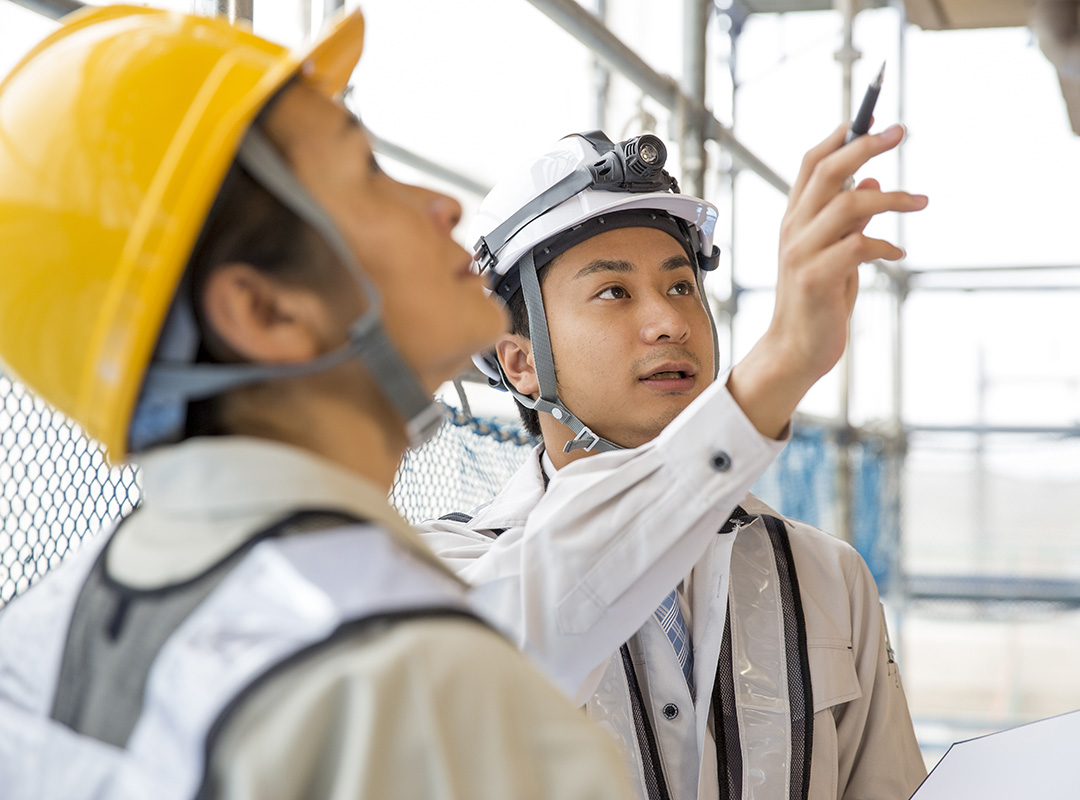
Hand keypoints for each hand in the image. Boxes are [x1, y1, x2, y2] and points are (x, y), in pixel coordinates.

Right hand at [727, 122, 927, 438]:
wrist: (797, 350)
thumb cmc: (818, 303)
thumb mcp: (834, 254)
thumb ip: (847, 220)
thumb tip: (869, 182)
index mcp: (795, 220)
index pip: (810, 164)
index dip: (840, 136)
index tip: (871, 117)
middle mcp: (793, 230)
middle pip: (826, 172)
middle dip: (865, 146)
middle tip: (901, 132)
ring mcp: (801, 253)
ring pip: (846, 204)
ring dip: (890, 197)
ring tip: (922, 201)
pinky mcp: (816, 278)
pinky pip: (858, 246)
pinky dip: (885, 245)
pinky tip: (899, 253)